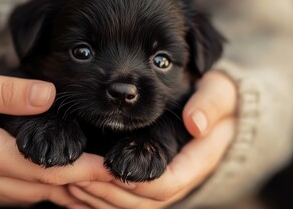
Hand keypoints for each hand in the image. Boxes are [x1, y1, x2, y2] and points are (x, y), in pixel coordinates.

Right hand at [0, 67, 113, 206]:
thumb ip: (7, 92)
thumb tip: (47, 94)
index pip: (46, 169)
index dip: (82, 170)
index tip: (111, 168)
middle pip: (49, 188)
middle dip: (85, 184)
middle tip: (119, 176)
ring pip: (42, 196)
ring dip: (73, 190)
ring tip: (105, 182)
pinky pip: (31, 196)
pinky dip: (55, 190)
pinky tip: (75, 182)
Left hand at [67, 71, 237, 207]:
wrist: (221, 113)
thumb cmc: (218, 101)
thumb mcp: (220, 94)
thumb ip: (211, 104)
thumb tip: (196, 123)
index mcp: (196, 161)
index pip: (166, 183)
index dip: (135, 181)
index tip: (107, 166)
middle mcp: (179, 178)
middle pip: (142, 201)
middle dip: (107, 191)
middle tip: (77, 173)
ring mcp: (165, 182)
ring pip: (131, 205)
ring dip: (100, 197)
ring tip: (71, 180)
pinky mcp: (152, 180)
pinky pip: (126, 199)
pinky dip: (102, 197)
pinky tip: (79, 186)